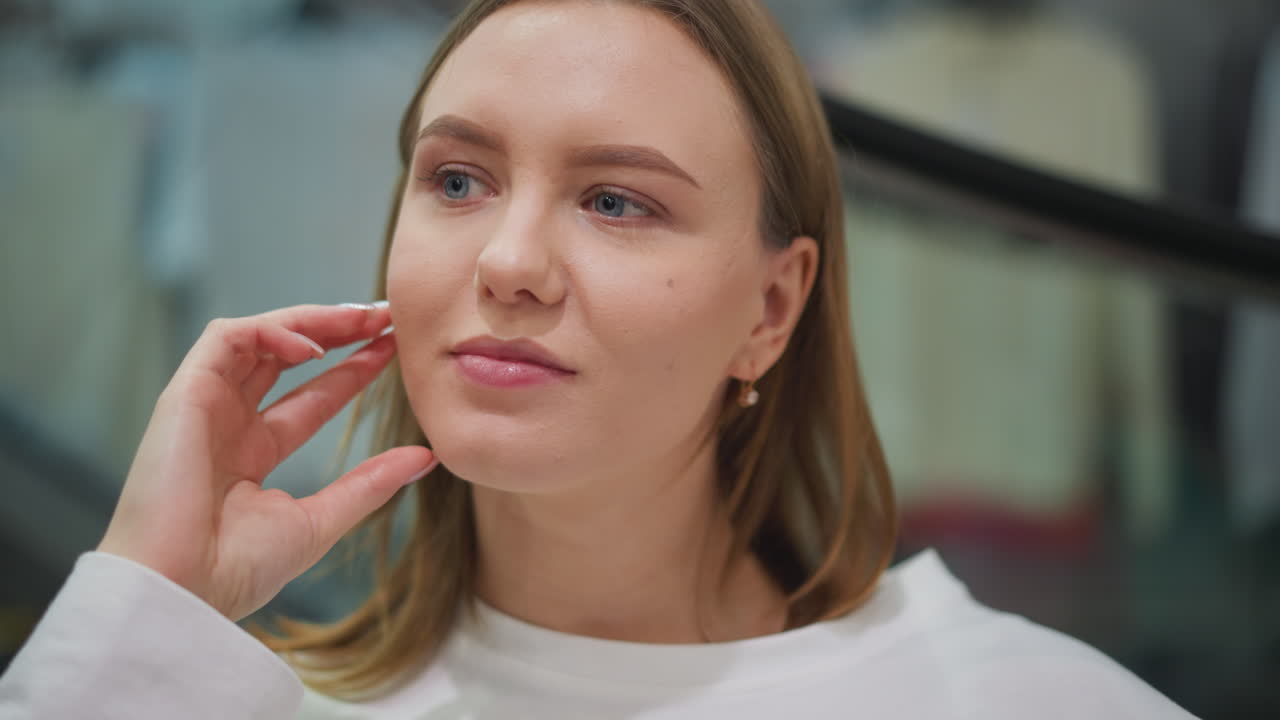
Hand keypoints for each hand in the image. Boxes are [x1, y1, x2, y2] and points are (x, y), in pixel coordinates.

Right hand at [96, 303, 435, 620]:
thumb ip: (370, 483)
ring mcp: (204, 405)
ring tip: (362, 319)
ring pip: (257, 336)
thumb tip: (427, 456)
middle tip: (386, 316)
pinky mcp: (183, 392)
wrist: (180, 589)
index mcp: (252, 454)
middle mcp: (227, 423)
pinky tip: (313, 346)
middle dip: (336, 331)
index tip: (393, 348)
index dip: (353, 369)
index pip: (312, 397)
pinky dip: (271, 330)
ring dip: (311, 320)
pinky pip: (226, 337)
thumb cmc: (237, 568)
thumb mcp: (321, 519)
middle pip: (285, 357)